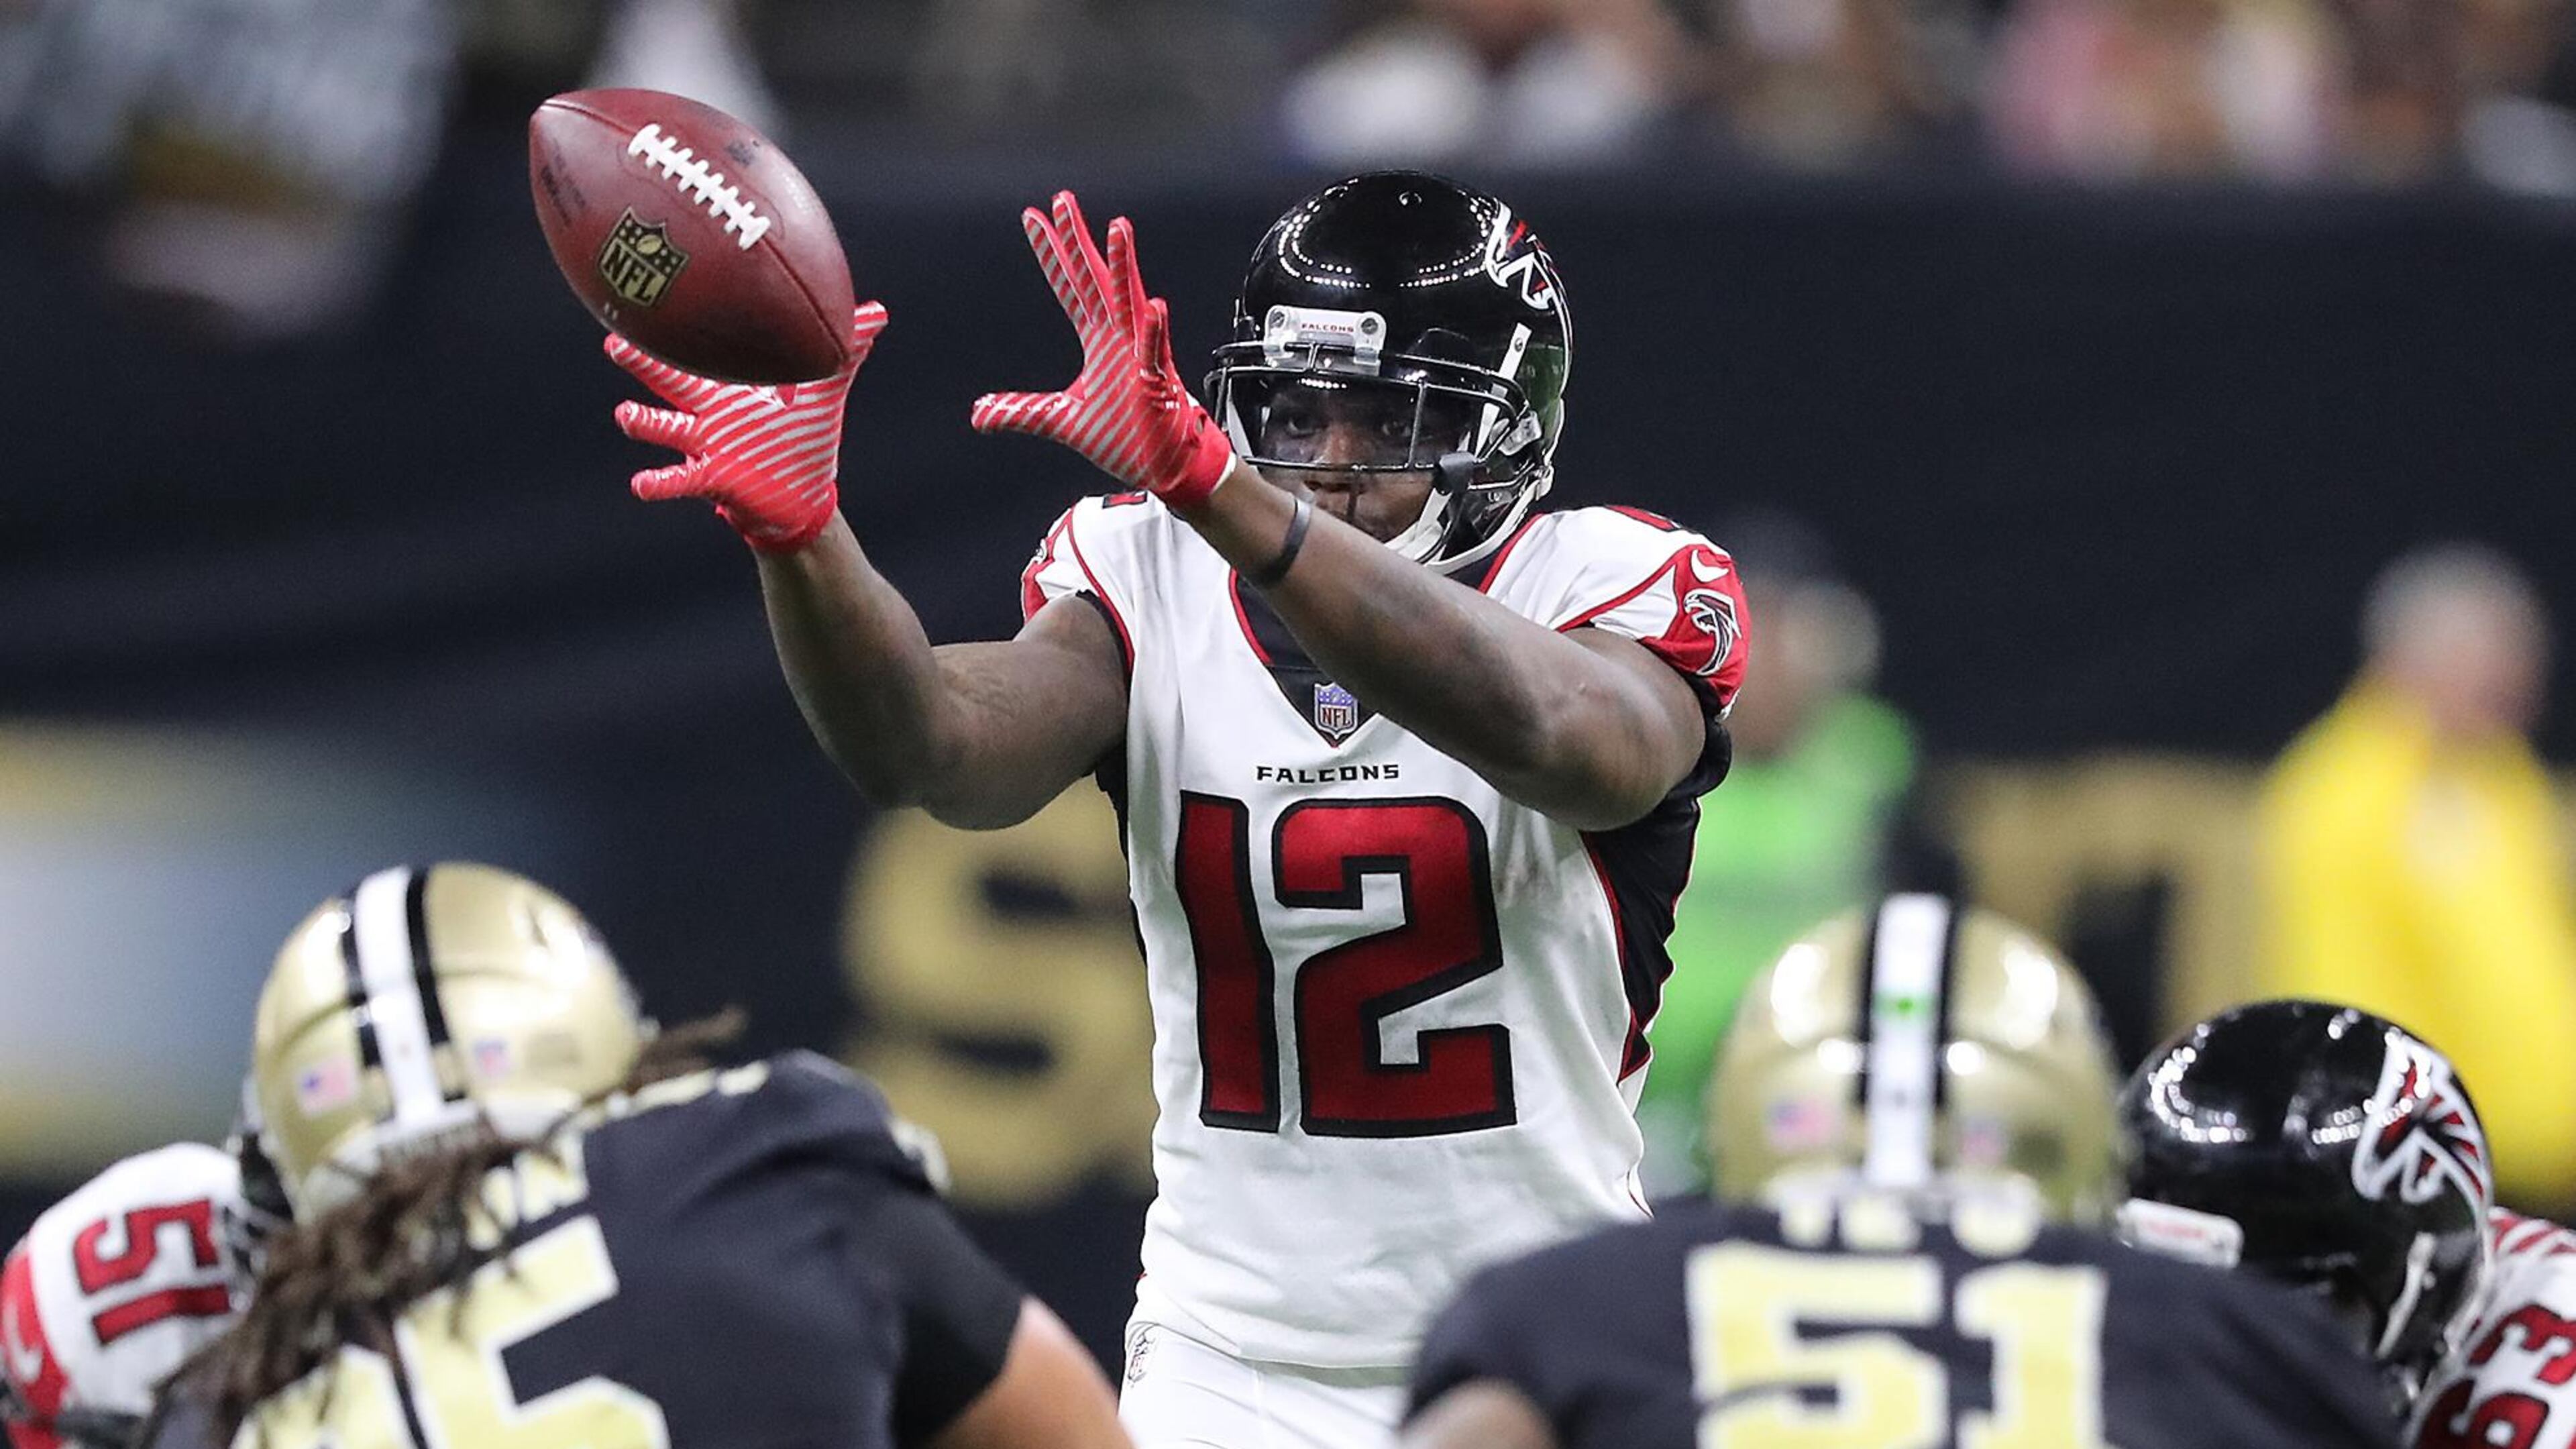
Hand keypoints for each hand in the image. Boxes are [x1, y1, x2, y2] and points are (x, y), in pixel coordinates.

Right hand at [606, 304, 886, 551]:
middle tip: (615, 339)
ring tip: (625, 414)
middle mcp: (707, 412)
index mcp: (728, 387)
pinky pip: (681, 480)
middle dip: (643, 363)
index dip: (680, 329)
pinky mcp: (713, 479)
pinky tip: (640, 485)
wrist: (804, 493)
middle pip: (669, 381)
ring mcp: (705, 445)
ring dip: (645, 423)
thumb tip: (878, 313)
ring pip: (667, 429)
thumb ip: (845, 354)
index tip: (656, 299)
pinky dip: (660, 483)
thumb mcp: (824, 392)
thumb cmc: (803, 437)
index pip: (700, 351)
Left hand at [971, 192, 1235, 507]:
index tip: (1034, 220)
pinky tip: (1155, 308)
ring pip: (1129, 301)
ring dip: (1123, 267)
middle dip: (1077, 241)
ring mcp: (1139, 356)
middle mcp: (1118, 338)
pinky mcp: (1157, 383)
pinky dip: (1155, 331)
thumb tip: (979, 414)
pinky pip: (1156, 353)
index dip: (1051, 255)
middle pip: (1093, 279)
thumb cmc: (1127, 438)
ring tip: (1117, 229)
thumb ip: (1021, 411)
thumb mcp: (1061, 421)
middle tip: (1062, 201)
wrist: (1163, 466)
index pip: (1069, 287)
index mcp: (1097, 341)